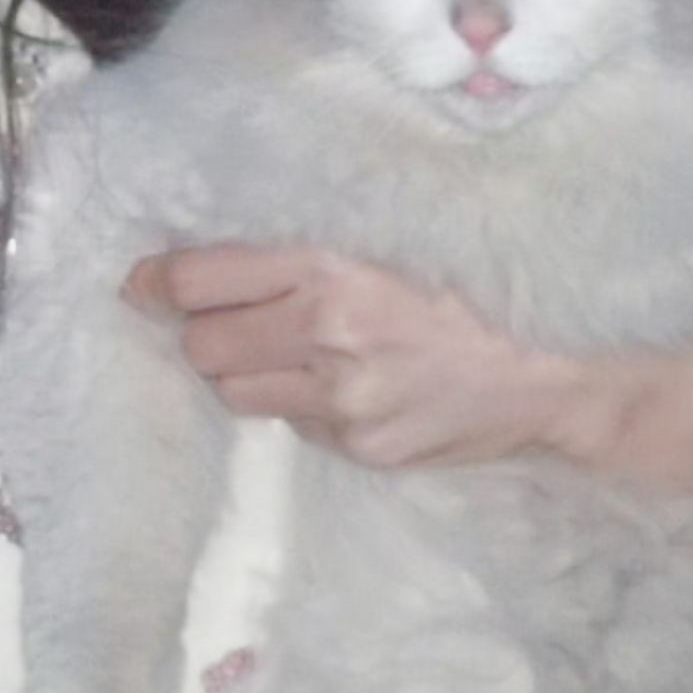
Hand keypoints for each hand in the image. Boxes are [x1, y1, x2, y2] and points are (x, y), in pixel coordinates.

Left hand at [122, 244, 692, 494]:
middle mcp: (327, 336)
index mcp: (330, 270)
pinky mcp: (360, 448)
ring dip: (243, 372)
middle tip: (223, 318)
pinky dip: (299, 403)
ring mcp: (342, 402)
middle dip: (202, 333)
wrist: (552, 371)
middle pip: (204, 346)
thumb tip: (204, 263)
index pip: (201, 281)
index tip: (140, 282)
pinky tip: (342, 381)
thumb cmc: (470, 289)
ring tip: (286, 350)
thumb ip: (302, 254)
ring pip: (236, 394)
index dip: (159, 282)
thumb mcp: (388, 243)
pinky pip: (292, 425)